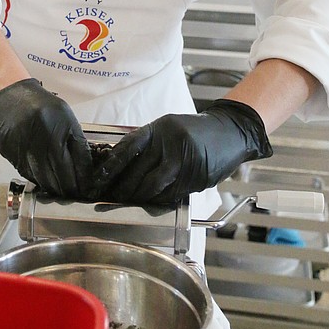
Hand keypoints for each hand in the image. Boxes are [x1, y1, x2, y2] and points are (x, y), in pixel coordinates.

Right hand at [0, 78, 93, 197]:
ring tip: (60, 192)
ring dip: (53, 188)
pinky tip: (43, 182)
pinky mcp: (10, 152)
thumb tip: (82, 165)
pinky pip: (27, 173)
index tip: (86, 186)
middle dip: (69, 187)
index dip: (82, 177)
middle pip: (61, 173)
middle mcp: (43, 137)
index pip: (77, 160)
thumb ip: (74, 138)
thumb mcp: (64, 114)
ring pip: (43, 178)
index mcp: (60, 126)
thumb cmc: (37, 102)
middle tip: (74, 194)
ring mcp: (25, 146)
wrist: (6, 93)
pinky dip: (37, 180)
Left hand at [93, 99, 271, 204]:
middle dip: (122, 187)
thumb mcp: (169, 127)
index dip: (111, 165)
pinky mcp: (195, 177)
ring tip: (128, 201)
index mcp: (159, 129)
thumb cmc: (195, 131)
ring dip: (138, 197)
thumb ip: (149, 143)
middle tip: (111, 196)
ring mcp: (183, 161)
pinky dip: (158, 199)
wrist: (230, 132)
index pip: (128, 147)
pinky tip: (151, 201)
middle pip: (137, 171)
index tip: (98, 179)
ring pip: (153, 185)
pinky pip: (171, 193)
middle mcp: (170, 144)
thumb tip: (123, 165)